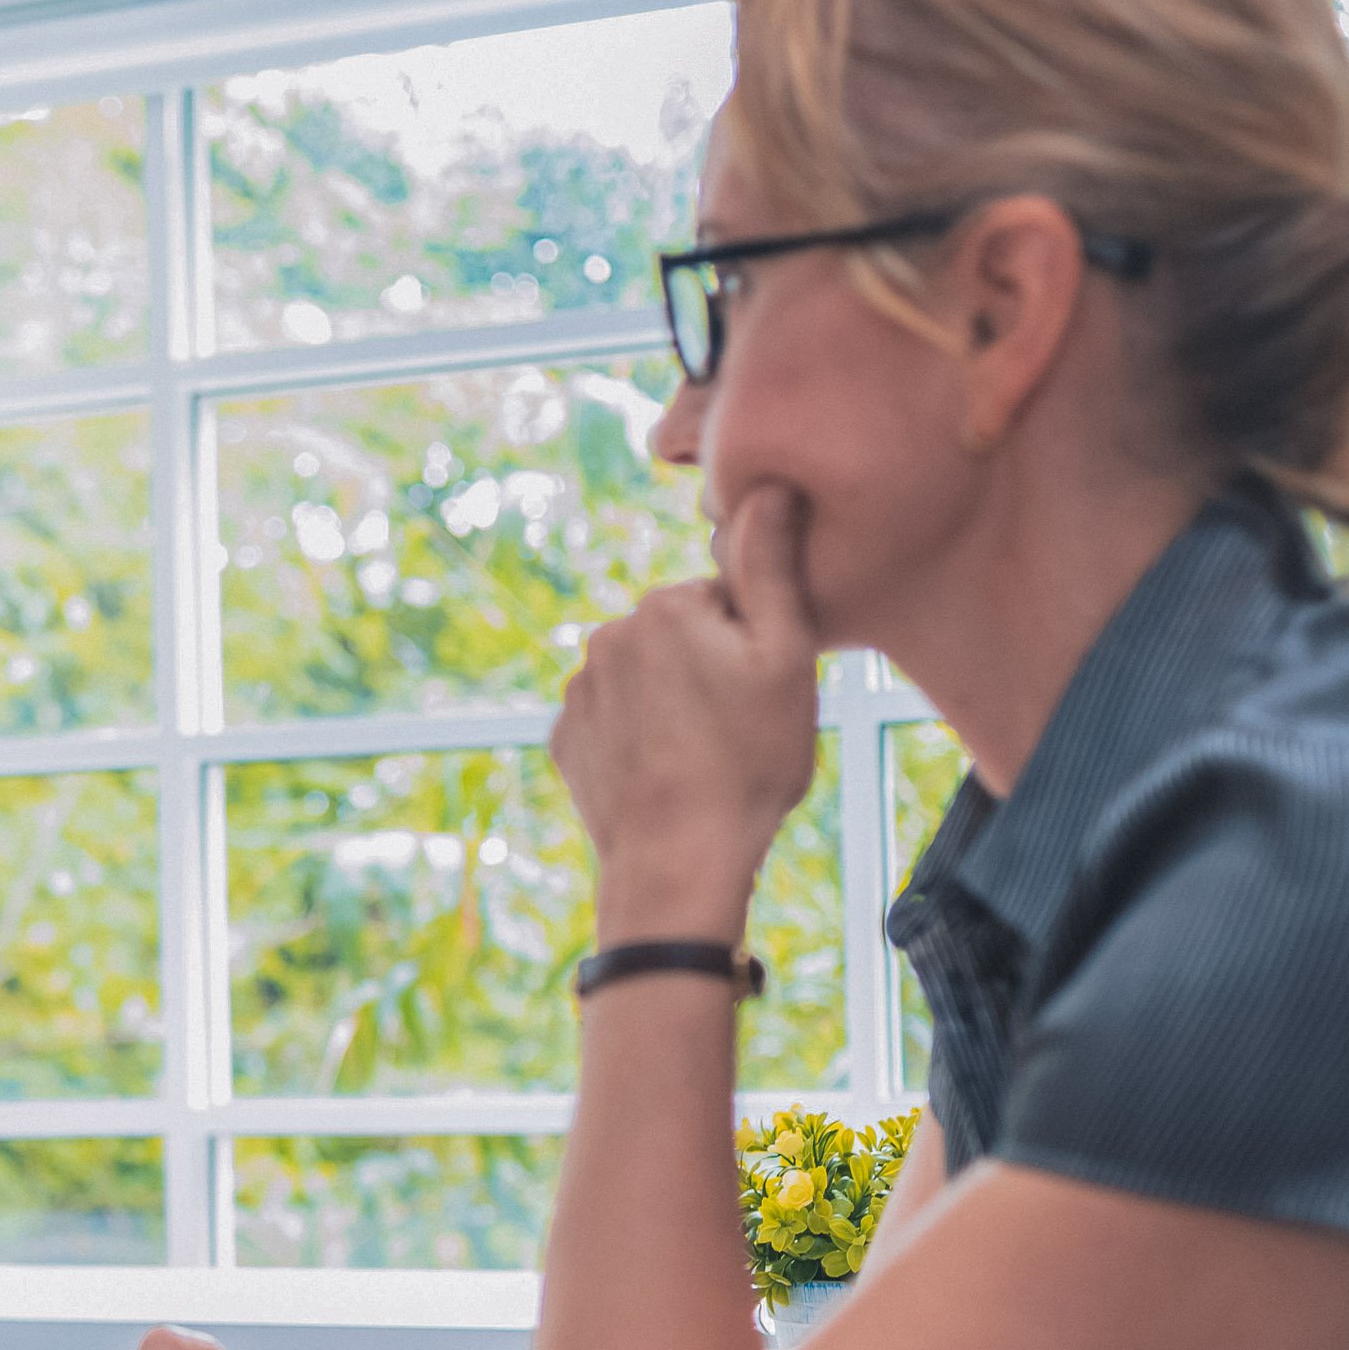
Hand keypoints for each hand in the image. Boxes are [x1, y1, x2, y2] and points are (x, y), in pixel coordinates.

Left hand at [550, 485, 823, 940]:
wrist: (677, 864)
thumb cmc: (747, 763)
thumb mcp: (785, 658)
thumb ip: (771, 565)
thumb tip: (763, 486)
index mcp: (664, 606)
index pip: (725, 603)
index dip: (753, 646)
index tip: (760, 693)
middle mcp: (607, 635)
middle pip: (680, 638)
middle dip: (709, 671)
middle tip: (736, 730)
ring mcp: (577, 691)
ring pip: (646, 681)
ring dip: (673, 706)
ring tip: (701, 758)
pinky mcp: (564, 740)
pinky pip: (613, 723)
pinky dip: (638, 741)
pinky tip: (663, 776)